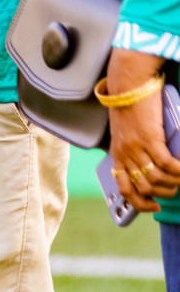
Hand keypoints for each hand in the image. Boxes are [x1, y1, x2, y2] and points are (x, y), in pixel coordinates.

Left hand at [107, 49, 179, 211]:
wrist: (128, 85)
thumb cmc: (130, 106)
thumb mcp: (126, 133)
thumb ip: (133, 149)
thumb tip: (149, 162)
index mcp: (117, 156)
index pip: (125, 190)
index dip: (140, 203)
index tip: (153, 206)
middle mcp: (125, 155)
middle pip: (144, 187)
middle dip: (162, 193)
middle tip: (174, 190)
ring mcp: (136, 148)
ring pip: (156, 178)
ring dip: (172, 183)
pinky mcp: (149, 138)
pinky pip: (166, 163)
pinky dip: (178, 170)